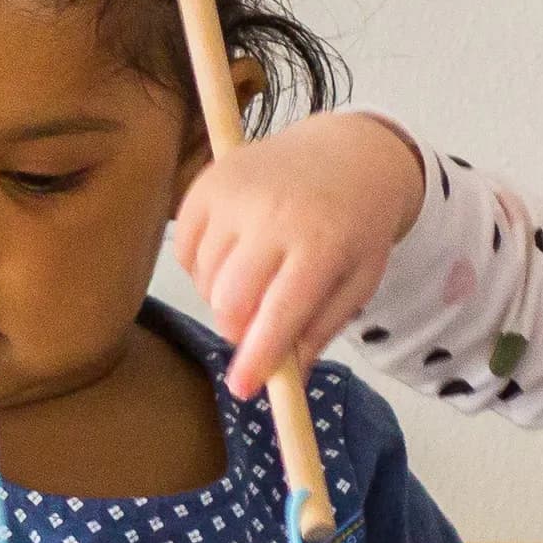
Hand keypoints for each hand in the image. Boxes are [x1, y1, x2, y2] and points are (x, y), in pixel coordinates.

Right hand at [170, 113, 428, 393]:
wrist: (347, 154)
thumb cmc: (355, 227)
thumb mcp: (357, 282)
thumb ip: (319, 331)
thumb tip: (284, 384)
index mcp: (322, 243)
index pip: (280, 313)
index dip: (258, 358)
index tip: (243, 388)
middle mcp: (274, 214)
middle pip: (230, 302)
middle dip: (238, 330)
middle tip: (257, 328)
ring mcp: (235, 194)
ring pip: (204, 280)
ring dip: (222, 298)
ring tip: (254, 281)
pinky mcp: (206, 183)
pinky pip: (184, 251)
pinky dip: (202, 268)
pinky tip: (233, 256)